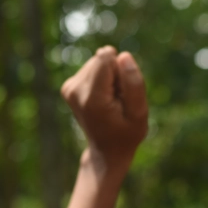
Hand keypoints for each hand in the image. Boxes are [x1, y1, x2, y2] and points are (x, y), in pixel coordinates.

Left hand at [61, 46, 147, 167]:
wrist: (106, 151)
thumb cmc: (127, 134)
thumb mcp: (139, 113)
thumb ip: (134, 84)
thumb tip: (124, 55)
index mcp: (92, 98)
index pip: (106, 58)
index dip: (121, 71)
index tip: (122, 93)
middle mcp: (75, 90)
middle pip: (101, 58)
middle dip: (115, 74)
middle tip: (118, 100)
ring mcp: (68, 88)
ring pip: (97, 62)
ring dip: (109, 78)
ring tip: (111, 102)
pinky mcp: (68, 86)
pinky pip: (91, 69)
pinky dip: (101, 81)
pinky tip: (103, 100)